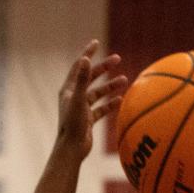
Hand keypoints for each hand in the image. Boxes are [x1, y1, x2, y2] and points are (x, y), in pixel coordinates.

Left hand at [57, 39, 126, 158]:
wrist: (72, 149)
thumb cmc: (73, 125)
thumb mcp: (79, 100)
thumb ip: (82, 79)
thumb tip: (85, 59)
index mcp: (68, 90)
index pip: (78, 66)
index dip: (87, 54)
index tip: (97, 43)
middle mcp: (74, 97)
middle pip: (90, 77)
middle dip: (104, 68)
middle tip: (118, 59)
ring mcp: (82, 109)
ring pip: (98, 93)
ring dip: (111, 86)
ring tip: (125, 80)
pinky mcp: (88, 119)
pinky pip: (102, 108)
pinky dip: (110, 103)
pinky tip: (121, 99)